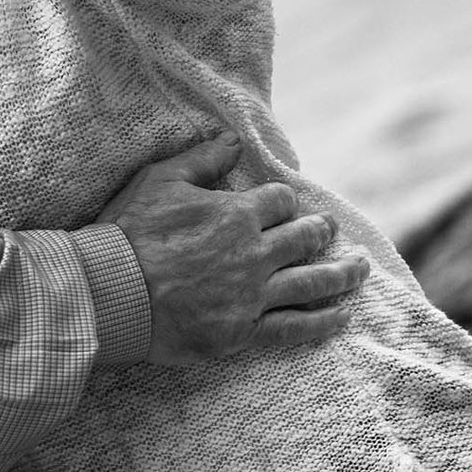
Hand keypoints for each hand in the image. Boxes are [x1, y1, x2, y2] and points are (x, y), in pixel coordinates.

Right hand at [98, 132, 369, 364]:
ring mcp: (253, 295)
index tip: (285, 205)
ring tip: (360, 269)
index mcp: (236, 214)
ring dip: (343, 274)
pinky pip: (295, 328)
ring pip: (313, 282)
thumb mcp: (159, 181)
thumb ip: (202, 160)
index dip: (285, 201)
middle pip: (305, 238)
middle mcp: (254, 253)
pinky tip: (342, 316)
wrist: (111, 291)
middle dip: (321, 231)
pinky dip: (324, 322)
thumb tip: (233, 141)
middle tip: (331, 230)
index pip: (280, 200)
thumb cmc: (129, 232)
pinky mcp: (244, 331)